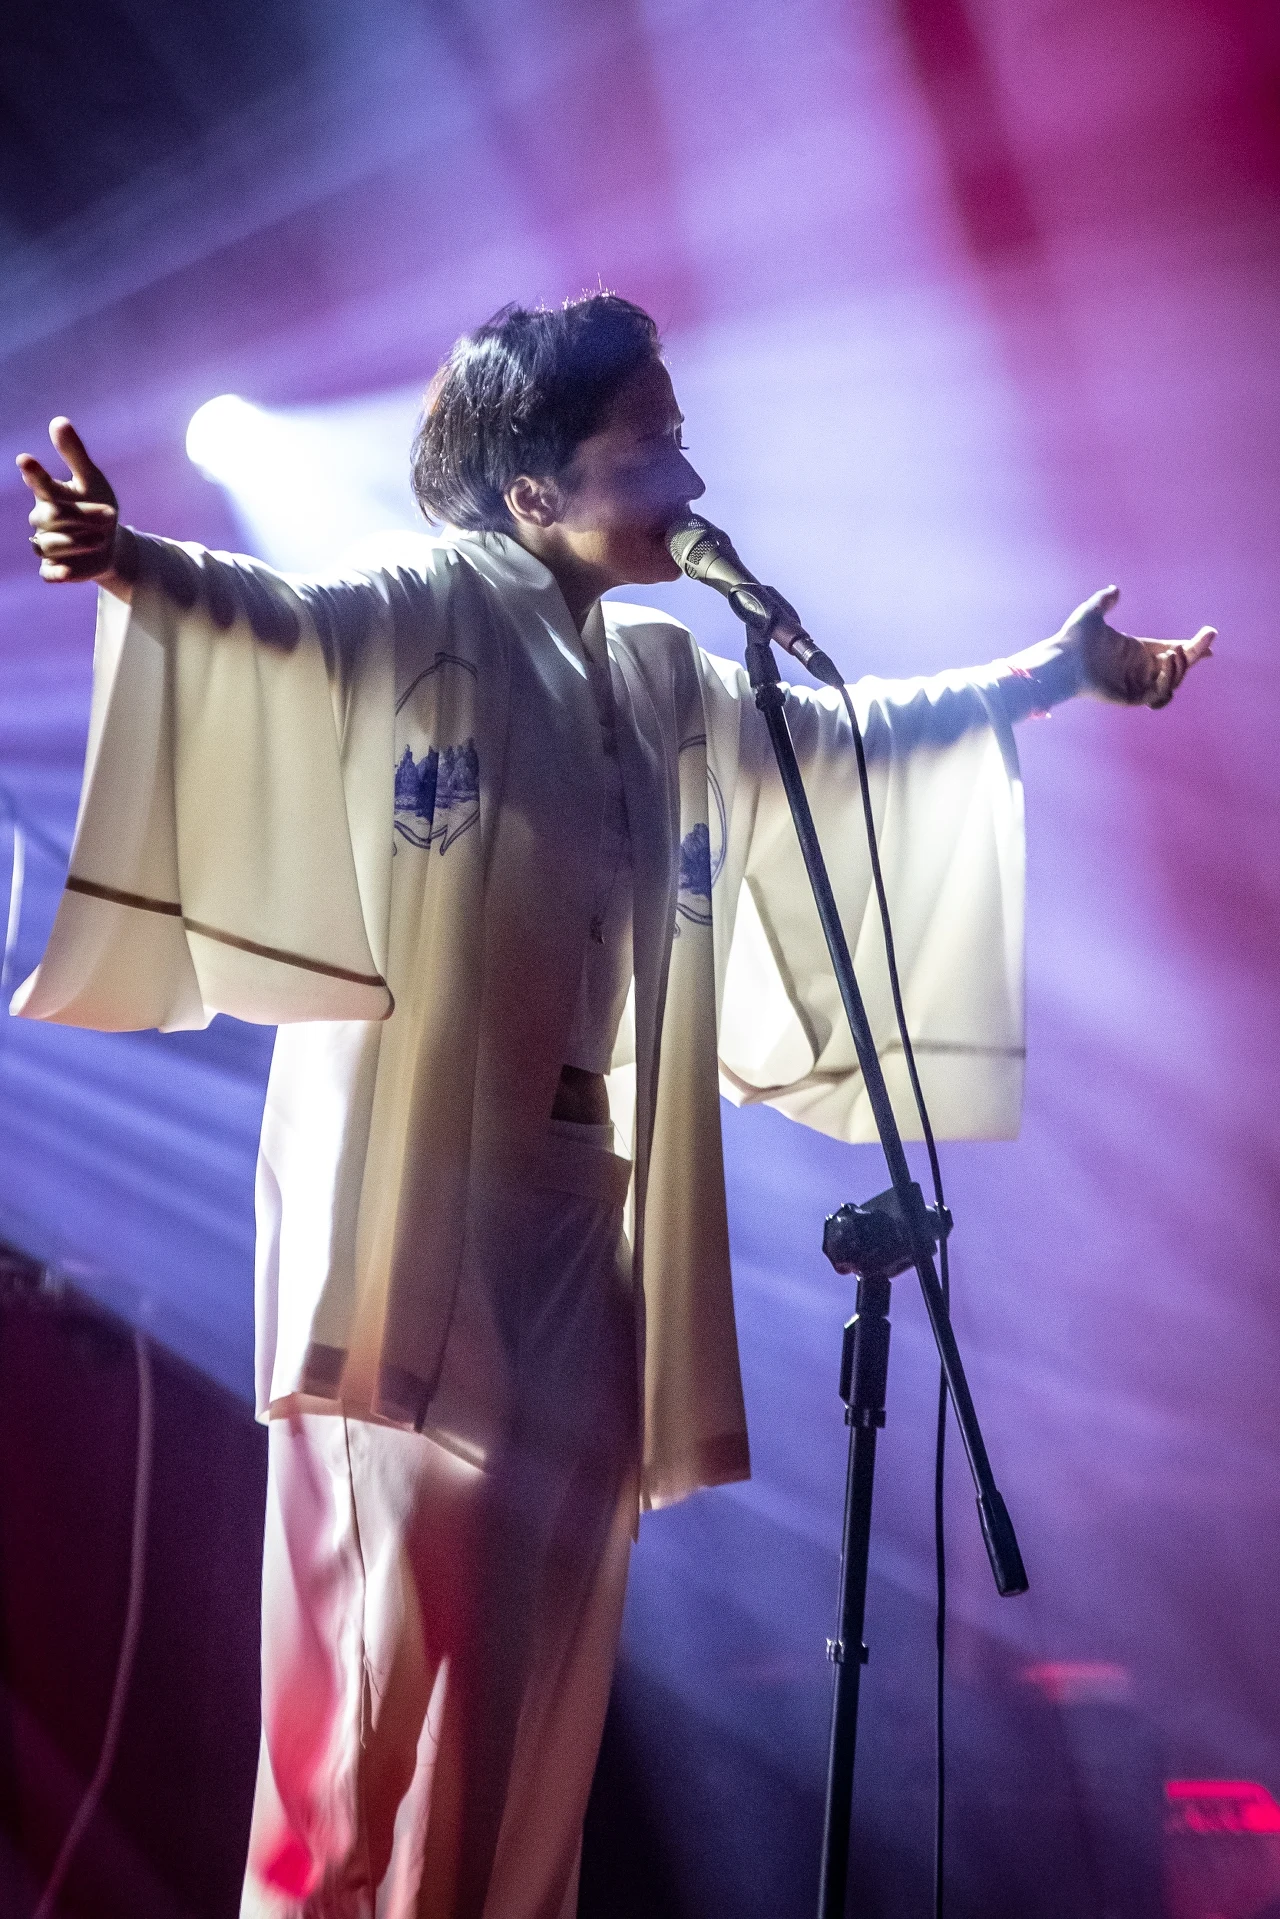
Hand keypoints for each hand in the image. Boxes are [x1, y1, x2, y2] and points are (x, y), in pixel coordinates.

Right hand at [17, 418, 126, 585]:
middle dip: (81, 516)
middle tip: (110, 515)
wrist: (110, 544)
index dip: (33, 473)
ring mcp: (46, 545)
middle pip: (51, 517)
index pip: (38, 483)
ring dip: (78, 541)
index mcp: (50, 495)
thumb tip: (58, 420)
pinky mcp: (55, 569)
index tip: (25, 459)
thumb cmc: (97, 506)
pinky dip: (57, 573)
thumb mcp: (92, 480)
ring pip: (50, 544)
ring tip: (102, 538)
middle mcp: (43, 519)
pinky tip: (66, 571)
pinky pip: (48, 573)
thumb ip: (74, 454)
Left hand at [1062, 585, 1214, 708]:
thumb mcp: (1092, 613)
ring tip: (1176, 651)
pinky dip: (1167, 680)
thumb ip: (1105, 601)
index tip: (1209, 635)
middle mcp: (1140, 669)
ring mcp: (1137, 684)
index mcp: (1137, 651)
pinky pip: (1158, 694)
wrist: (1061, 659)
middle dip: (1195, 654)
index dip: (1193, 646)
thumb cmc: (1074, 638)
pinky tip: (1167, 662)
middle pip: (1179, 665)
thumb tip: (1115, 589)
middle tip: (1205, 640)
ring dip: (1181, 667)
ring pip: (1172, 681)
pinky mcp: (1132, 698)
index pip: (1173, 649)